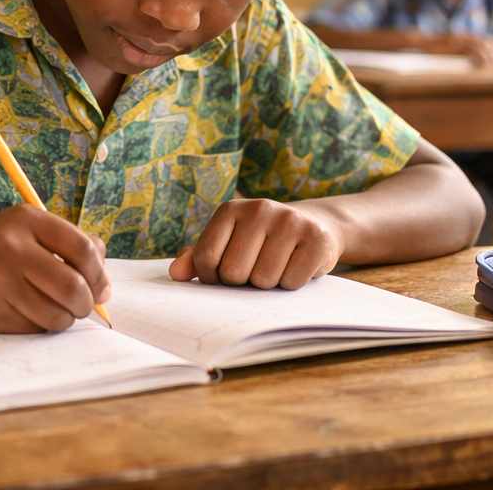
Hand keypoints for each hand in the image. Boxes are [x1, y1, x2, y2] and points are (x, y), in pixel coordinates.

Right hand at [0, 204, 109, 332]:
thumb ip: (70, 245)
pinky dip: (40, 326)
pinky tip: (29, 313)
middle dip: (86, 303)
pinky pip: (33, 330)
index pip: (82, 249)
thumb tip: (106, 285)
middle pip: (72, 287)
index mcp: (26, 220)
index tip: (101, 287)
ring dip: (65, 319)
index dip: (99, 274)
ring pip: (55, 315)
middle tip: (83, 305)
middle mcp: (11, 249)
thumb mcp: (27, 229)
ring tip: (57, 310)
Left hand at [169, 198, 342, 288]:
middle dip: (243, 283)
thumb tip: (175, 274)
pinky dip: (291, 284)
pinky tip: (296, 267)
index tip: (224, 276)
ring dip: (268, 285)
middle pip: (233, 272)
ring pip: (263, 280)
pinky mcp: (316, 238)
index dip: (212, 278)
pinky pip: (292, 282)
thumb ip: (198, 258)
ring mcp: (289, 221)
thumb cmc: (262, 242)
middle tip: (256, 269)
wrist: (314, 226)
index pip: (206, 258)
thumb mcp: (228, 244)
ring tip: (277, 266)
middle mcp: (259, 208)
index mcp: (230, 210)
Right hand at [428, 33, 492, 66]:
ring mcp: (459, 40)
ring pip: (478, 45)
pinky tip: (482, 61)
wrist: (424, 42)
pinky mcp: (454, 45)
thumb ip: (463, 50)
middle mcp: (463, 36)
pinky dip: (477, 55)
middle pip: (483, 41)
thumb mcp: (452, 46)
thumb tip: (472, 59)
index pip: (484, 39)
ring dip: (487, 54)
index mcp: (465, 36)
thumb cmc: (436, 47)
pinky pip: (468, 50)